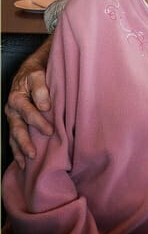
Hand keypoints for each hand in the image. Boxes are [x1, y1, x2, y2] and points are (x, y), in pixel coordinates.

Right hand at [4, 38, 53, 168]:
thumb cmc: (36, 73)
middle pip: (17, 129)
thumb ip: (41, 89)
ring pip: (13, 136)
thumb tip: (45, 107)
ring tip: (25, 164)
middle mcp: (12, 110)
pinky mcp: (16, 122)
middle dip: (25, 143)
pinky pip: (14, 138)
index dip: (39, 122)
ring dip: (19, 150)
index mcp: (16, 98)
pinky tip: (22, 162)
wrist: (31, 70)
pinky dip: (17, 150)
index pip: (28, 113)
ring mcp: (13, 117)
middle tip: (34, 154)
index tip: (50, 130)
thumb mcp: (38, 75)